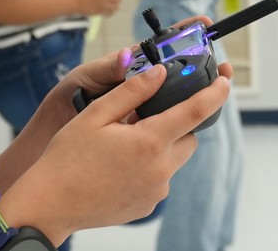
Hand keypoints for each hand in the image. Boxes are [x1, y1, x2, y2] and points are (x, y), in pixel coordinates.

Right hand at [0, 56, 232, 243]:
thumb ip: (131, 92)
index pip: (195, 113)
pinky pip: (159, 178)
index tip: (227, 81)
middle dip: (177, 123)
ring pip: (173, 159)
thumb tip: (159, 72)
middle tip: (146, 115)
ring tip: (123, 141)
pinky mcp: (147, 204)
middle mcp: (160, 169)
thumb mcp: (95, 114)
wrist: (50, 203)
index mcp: (149, 141)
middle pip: (188, 138)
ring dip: (160, 145)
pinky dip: (148, 165)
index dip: (215, 95)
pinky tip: (118, 164)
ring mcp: (156, 190)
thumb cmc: (67, 157)